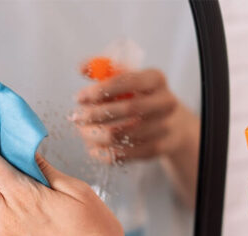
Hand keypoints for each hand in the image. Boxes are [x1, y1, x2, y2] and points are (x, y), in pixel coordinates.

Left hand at [72, 68, 194, 162]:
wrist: (171, 124)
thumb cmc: (140, 96)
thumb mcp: (126, 78)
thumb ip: (103, 69)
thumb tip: (81, 68)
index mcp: (156, 78)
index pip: (128, 81)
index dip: (100, 90)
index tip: (78, 98)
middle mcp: (166, 102)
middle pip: (129, 109)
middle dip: (96, 114)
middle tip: (75, 117)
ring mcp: (164, 127)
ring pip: (122, 136)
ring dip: (95, 135)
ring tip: (82, 131)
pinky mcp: (158, 149)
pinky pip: (125, 154)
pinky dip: (104, 152)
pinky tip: (93, 146)